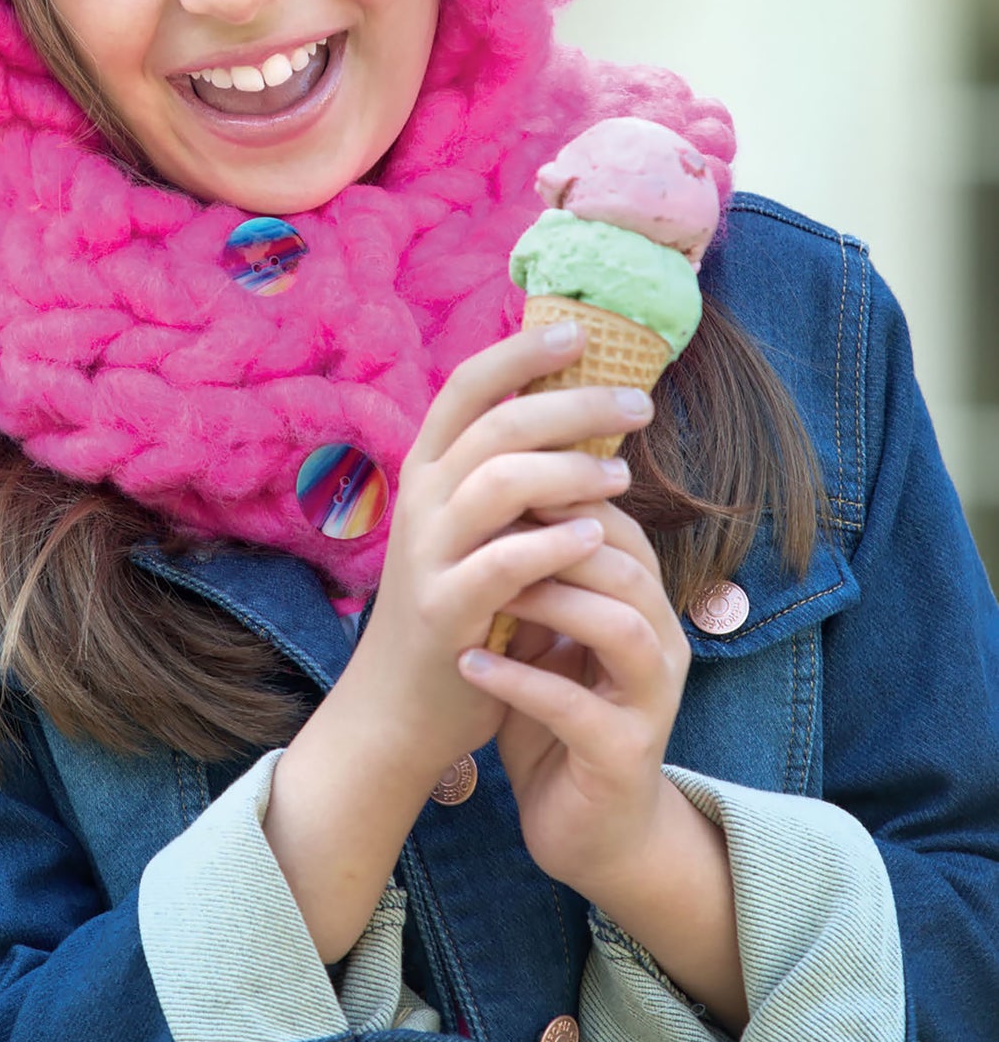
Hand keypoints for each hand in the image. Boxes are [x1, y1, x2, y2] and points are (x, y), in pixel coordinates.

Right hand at [263, 320, 657, 965]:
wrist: (402, 708)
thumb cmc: (458, 608)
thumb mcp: (476, 531)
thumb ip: (512, 478)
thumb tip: (579, 415)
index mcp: (429, 472)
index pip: (467, 387)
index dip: (519, 352)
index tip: (578, 333)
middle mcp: (421, 502)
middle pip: (495, 424)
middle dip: (571, 405)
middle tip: (639, 404)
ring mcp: (428, 555)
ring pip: (497, 483)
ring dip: (568, 470)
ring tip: (622, 474)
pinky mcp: (445, 611)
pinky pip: (500, 564)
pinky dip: (552, 544)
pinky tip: (596, 537)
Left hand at [457, 497, 691, 905]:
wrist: (587, 830)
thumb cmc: (557, 719)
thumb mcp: (544, 637)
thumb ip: (533, 577)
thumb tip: (489, 496)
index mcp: (644, 607)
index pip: (618, 529)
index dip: (564, 498)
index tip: (499, 477)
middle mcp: (662, 646)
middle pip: (628, 567)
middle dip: (559, 539)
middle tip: (490, 524)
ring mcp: (650, 703)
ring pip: (621, 629)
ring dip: (553, 602)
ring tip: (489, 591)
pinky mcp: (623, 756)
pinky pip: (576, 709)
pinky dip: (521, 682)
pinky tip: (471, 665)